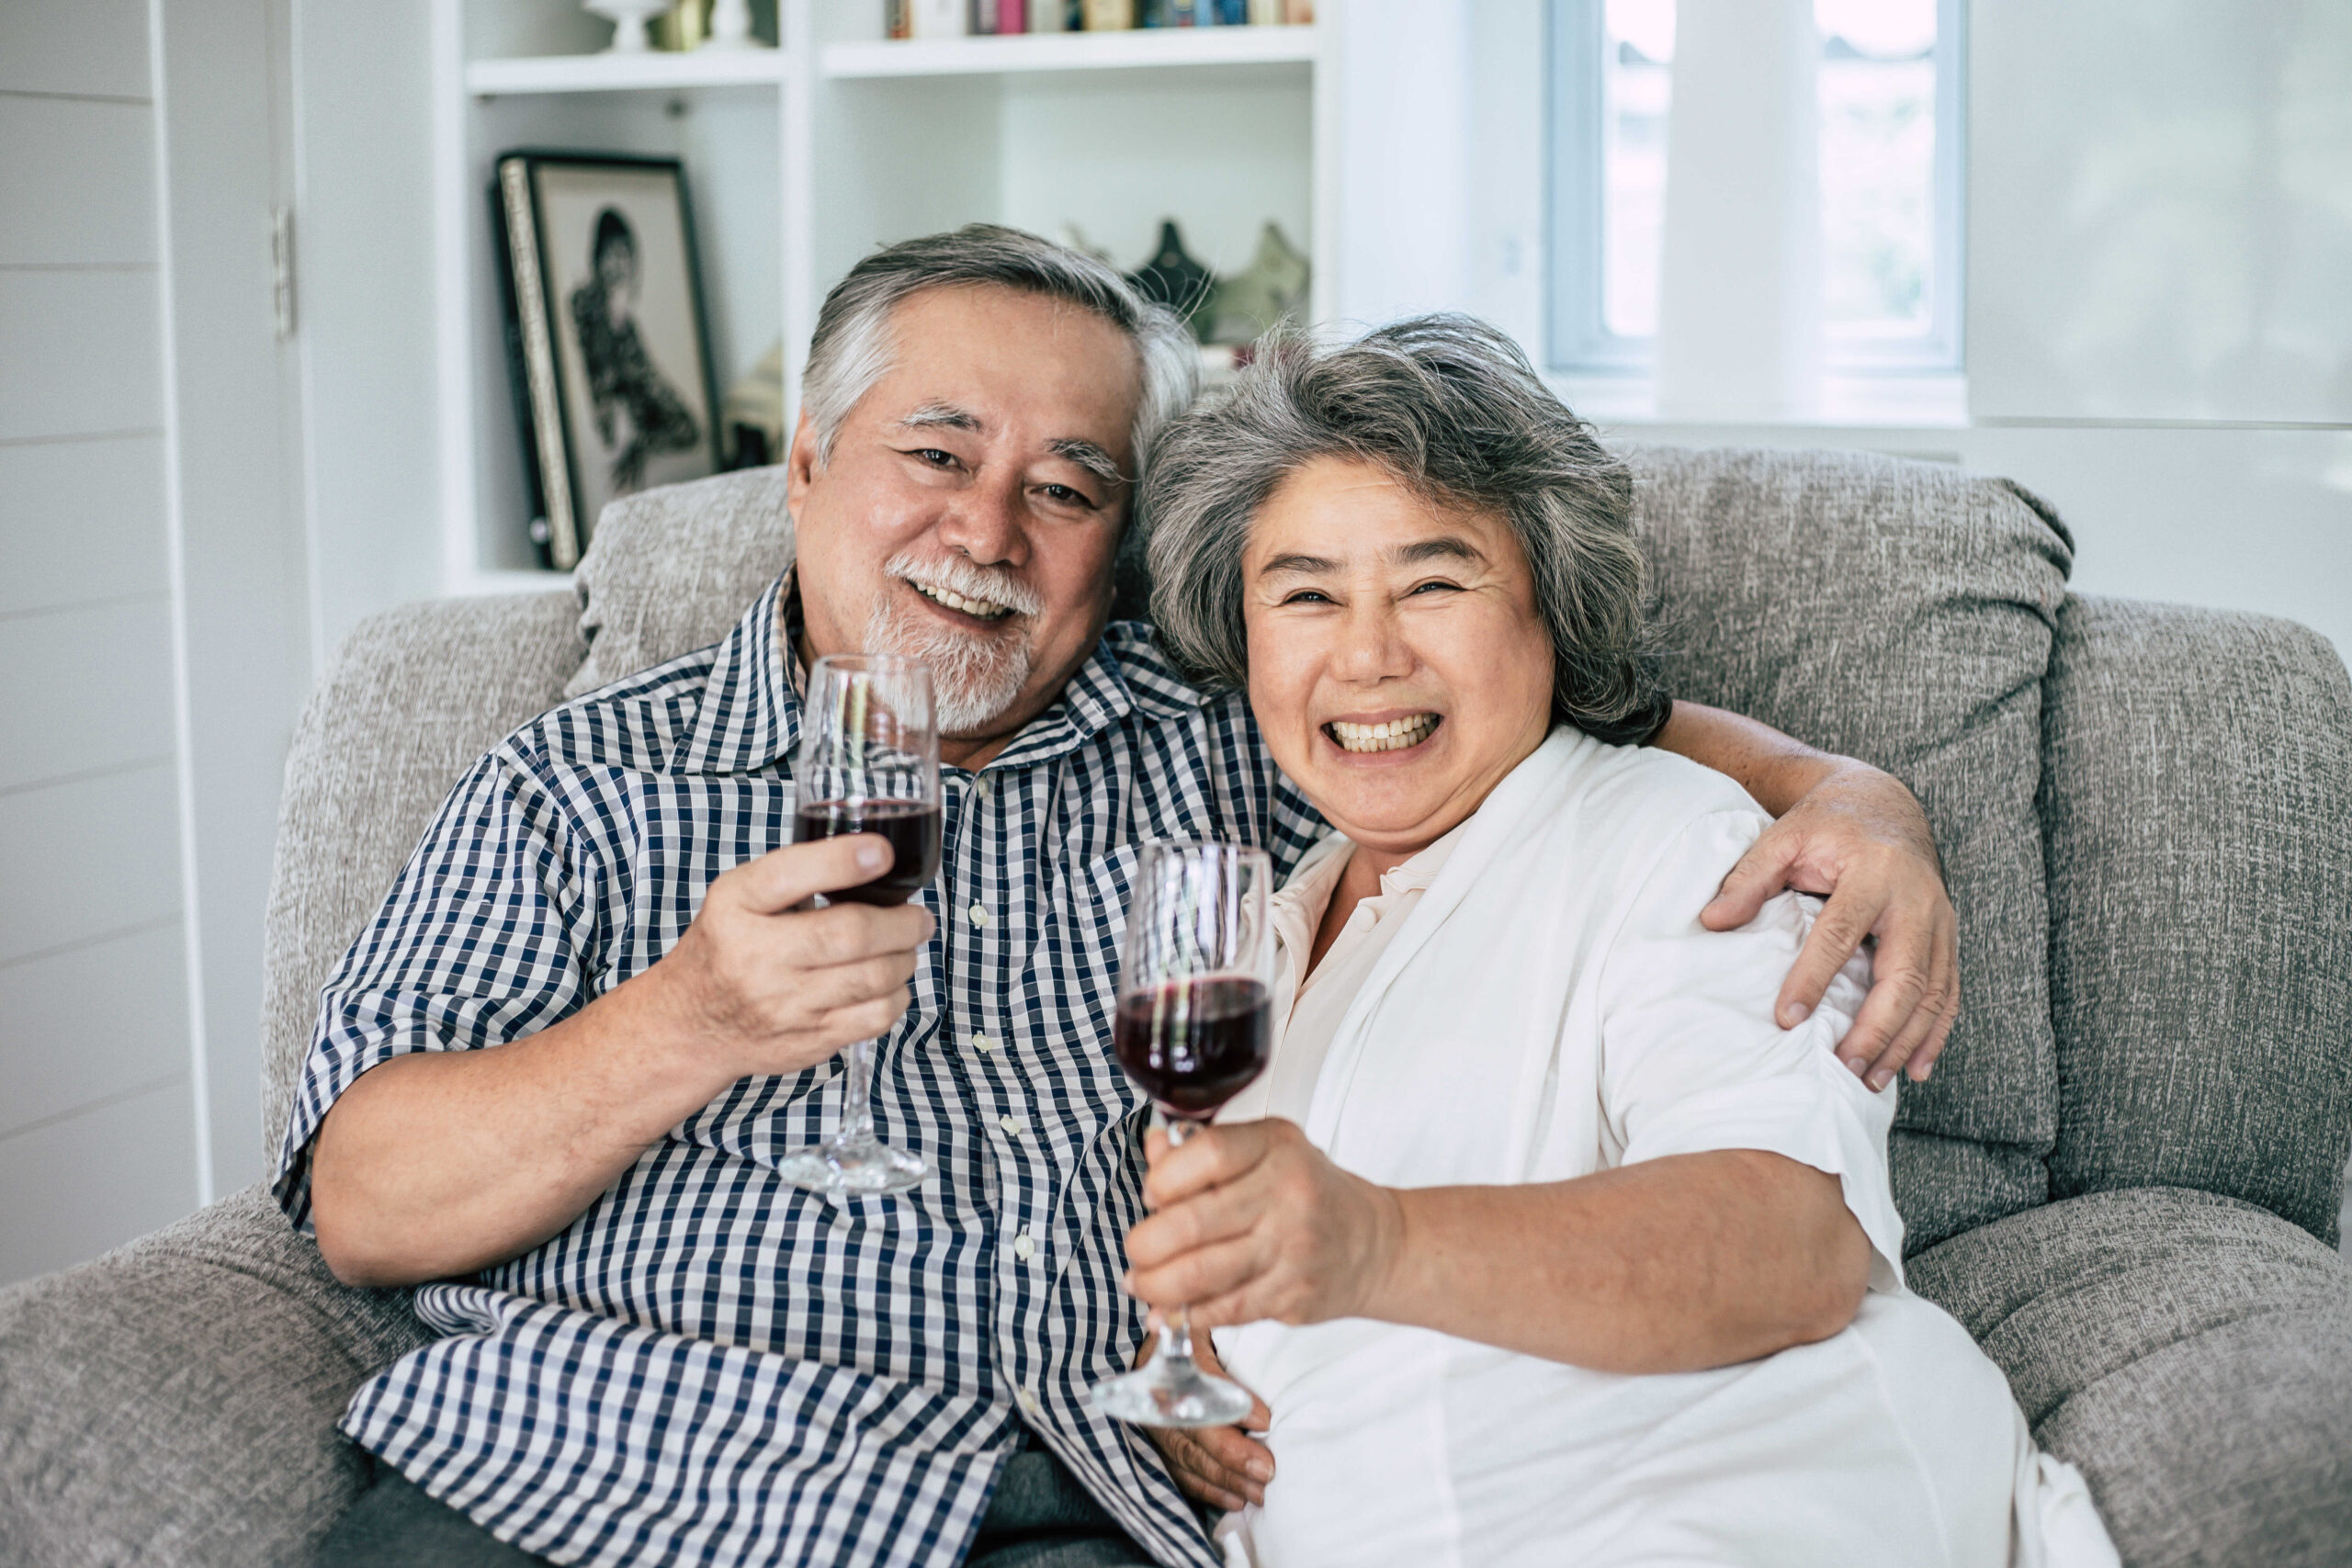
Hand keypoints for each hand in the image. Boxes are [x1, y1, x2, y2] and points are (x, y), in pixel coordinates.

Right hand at [644, 834, 933, 1083]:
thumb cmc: (730, 945)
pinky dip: (897, 995)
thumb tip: (878, 857)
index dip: (843, 861)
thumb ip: (797, 874)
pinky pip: (876, 1017)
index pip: (790, 876)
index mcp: (737, 905)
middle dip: (902, 921)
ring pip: (874, 976)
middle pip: (851, 933)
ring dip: (905, 956)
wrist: (693, 1023)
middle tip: (918, 917)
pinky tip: (890, 983)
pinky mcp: (809, 1039)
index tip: (882, 852)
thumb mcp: (740, 896)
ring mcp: (783, 1004)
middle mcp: (756, 955)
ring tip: (905, 946)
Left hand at [1125, 1120, 1402, 1333]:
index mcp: (1276, 1146)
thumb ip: (1203, 1150)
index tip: (1151, 1194)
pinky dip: (1189, 1314)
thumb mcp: (1265, 1152)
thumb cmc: (1307, 1191)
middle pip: (1194, 1221)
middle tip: (1135, 1252)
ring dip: (1157, 1286)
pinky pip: (1225, 1309)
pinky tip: (1173, 1309)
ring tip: (1141, 1285)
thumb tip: (1152, 1147)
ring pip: (1203, 1274)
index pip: (1208, 1153)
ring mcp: (1293, 1248)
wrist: (1373, 1243)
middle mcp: (1288, 1193)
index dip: (1164, 1178)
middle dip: (1147, 1244)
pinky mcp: (1294, 1294)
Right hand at [1139, 1331, 1273, 1511]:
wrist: (1152, 1354)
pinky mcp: (1161, 1452)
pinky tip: (1236, 1500)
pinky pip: (1183, 1477)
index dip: (1231, 1407)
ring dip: (1227, 1480)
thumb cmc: (1192, 1343)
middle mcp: (1161, 1404)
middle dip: (1234, 1456)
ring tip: (1260, 1491)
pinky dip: (1210, 1492)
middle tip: (1268, 1469)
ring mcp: (1158, 1432)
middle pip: (1197, 1434)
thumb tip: (1261, 1411)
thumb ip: (1230, 1360)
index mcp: (1172, 1368)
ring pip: (1191, 1461)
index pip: (1202, 1389)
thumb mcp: (1209, 1336)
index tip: (1264, 1420)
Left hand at [1701, 761, 1958, 1088]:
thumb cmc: (1827, 825)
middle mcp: (1916, 899)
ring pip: (1932, 991)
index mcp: (1873, 871)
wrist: (1884, 805)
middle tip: (1844, 1067)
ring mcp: (1940, 920)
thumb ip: (1749, 878)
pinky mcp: (1948, 937)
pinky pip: (1950, 992)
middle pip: (1903, 974)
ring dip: (1904, 1041)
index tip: (1786, 1018)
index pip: (1841, 933)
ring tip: (1871, 1080)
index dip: (1814, 978)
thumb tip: (1712, 921)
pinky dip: (1934, 1033)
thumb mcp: (1783, 838)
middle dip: (1875, 1028)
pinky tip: (1914, 1069)